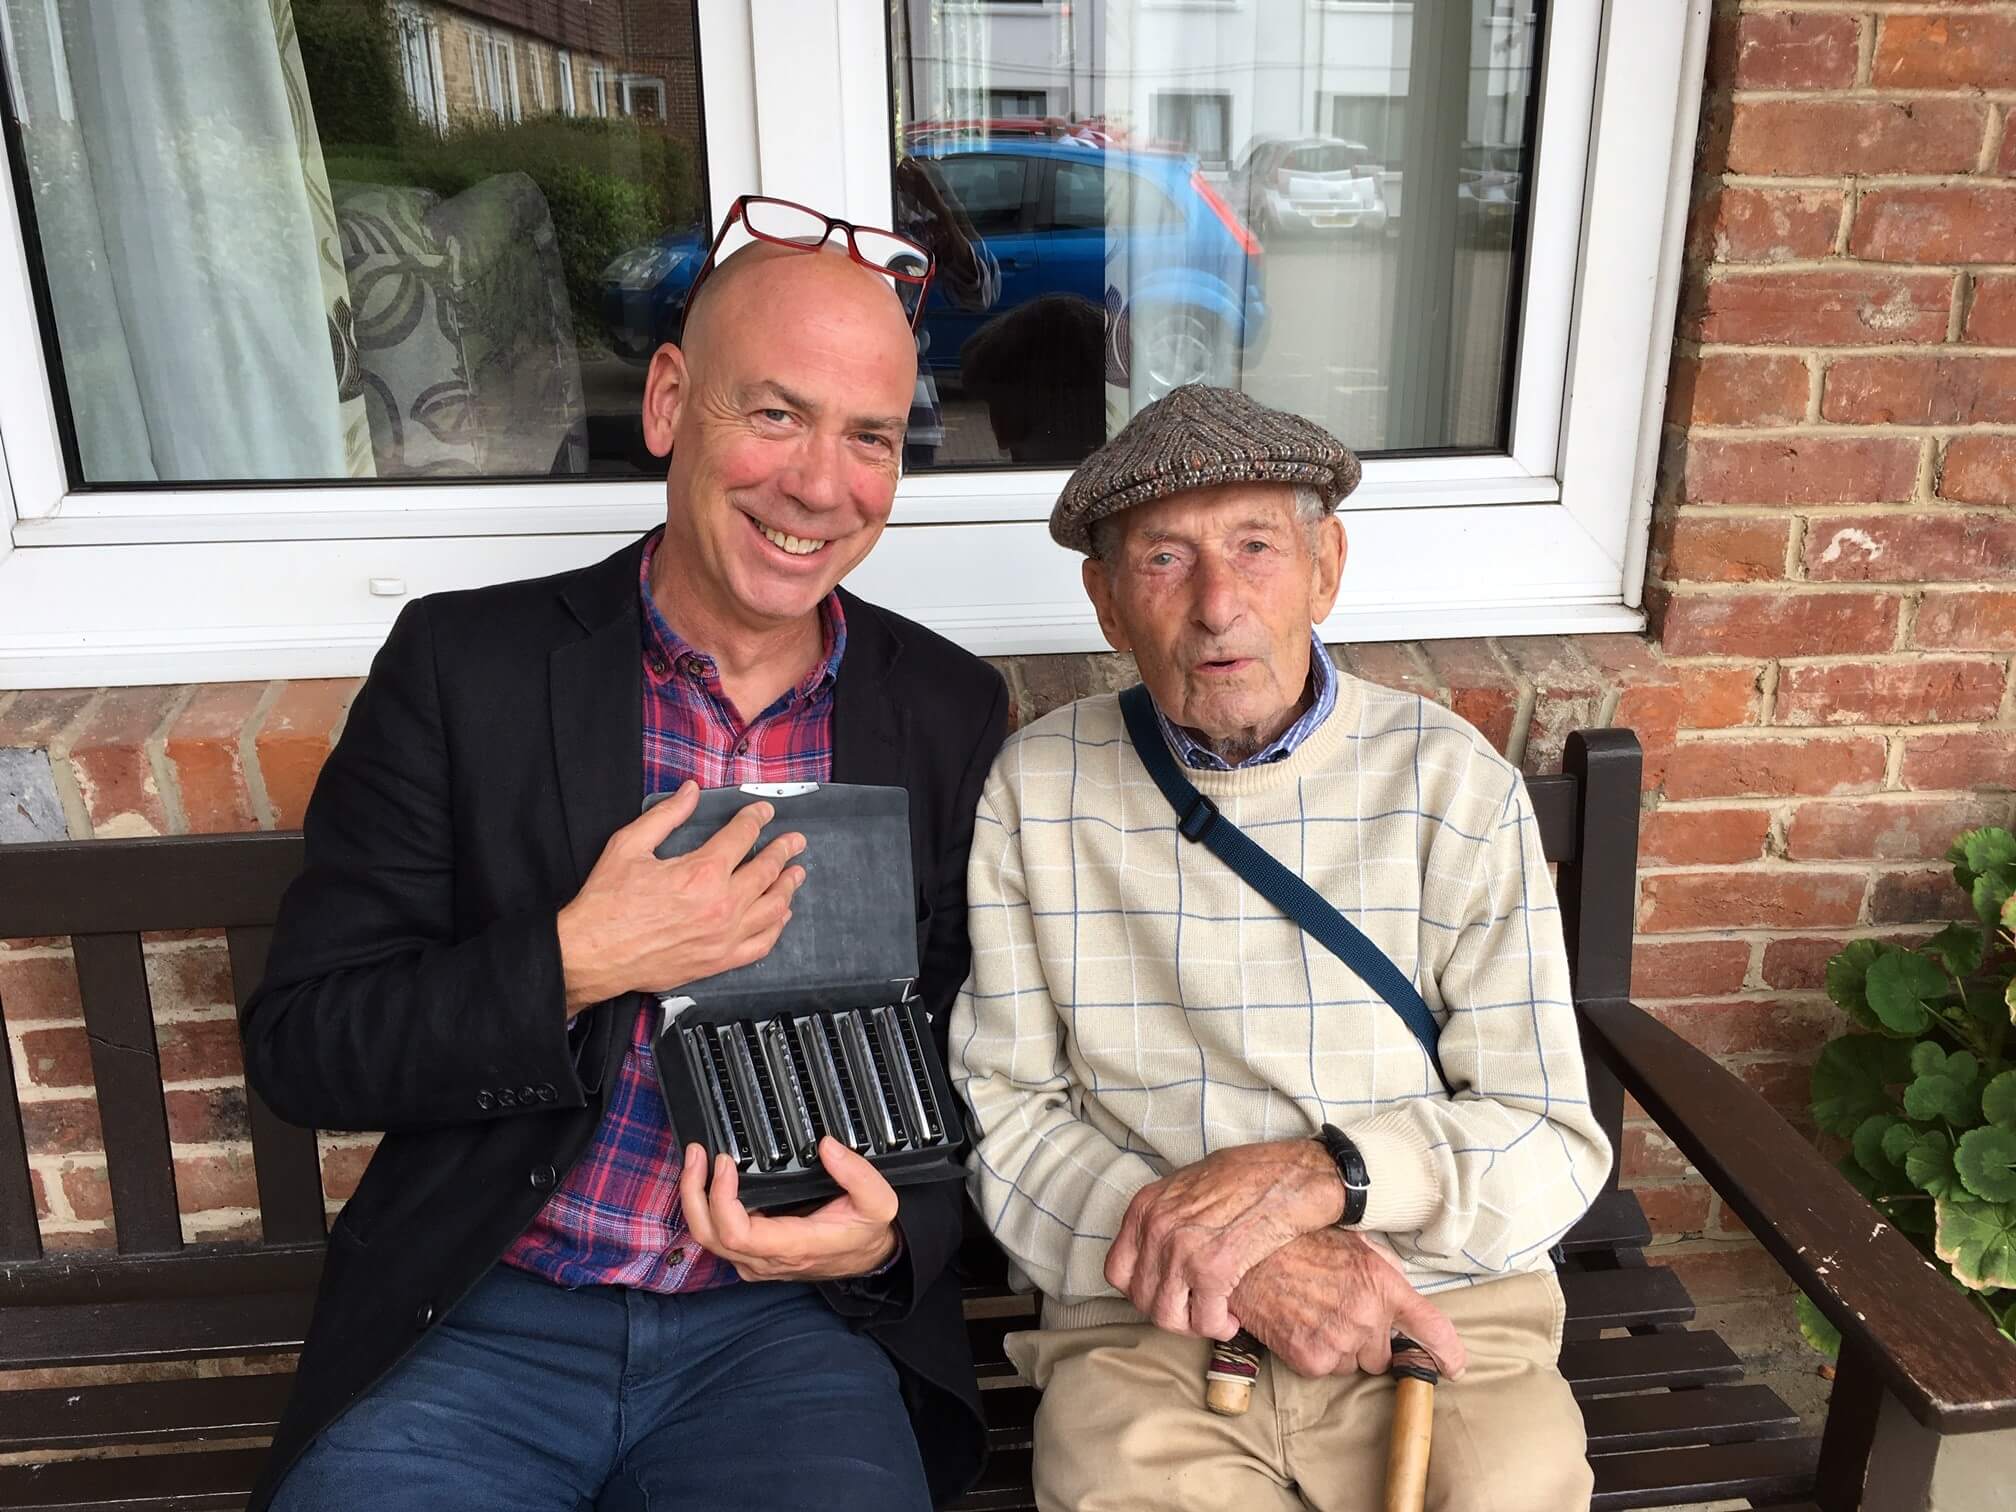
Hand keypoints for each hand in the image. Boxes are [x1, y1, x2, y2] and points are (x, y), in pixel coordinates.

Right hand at [555, 783, 804, 1015]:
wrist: (593, 954)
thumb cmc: (607, 904)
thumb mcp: (630, 845)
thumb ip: (666, 816)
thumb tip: (690, 792)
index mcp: (701, 872)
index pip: (742, 837)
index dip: (755, 819)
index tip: (763, 811)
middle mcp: (721, 905)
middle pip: (766, 871)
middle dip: (784, 850)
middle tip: (795, 841)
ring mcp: (723, 937)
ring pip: (772, 908)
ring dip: (787, 887)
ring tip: (796, 873)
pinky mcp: (718, 961)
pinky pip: (761, 945)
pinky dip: (776, 927)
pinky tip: (781, 916)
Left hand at [678, 1138, 901, 1282]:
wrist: (867, 1258)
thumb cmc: (867, 1232)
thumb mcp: (878, 1202)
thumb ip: (857, 1174)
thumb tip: (826, 1146)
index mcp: (793, 1247)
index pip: (737, 1233)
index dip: (721, 1198)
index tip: (725, 1162)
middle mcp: (767, 1260)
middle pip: (710, 1235)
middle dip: (694, 1193)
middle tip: (698, 1154)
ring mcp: (756, 1262)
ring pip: (708, 1238)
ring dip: (695, 1198)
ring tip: (698, 1161)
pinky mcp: (753, 1257)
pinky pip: (717, 1236)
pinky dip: (707, 1207)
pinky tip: (709, 1181)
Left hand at [1104, 1139, 1347, 1340]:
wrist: (1290, 1175)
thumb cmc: (1249, 1175)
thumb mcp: (1190, 1185)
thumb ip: (1168, 1216)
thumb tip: (1160, 1248)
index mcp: (1145, 1206)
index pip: (1117, 1271)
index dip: (1141, 1292)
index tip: (1167, 1294)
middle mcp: (1155, 1227)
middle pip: (1141, 1298)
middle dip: (1171, 1313)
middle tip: (1197, 1312)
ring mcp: (1181, 1248)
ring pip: (1167, 1316)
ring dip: (1193, 1325)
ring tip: (1215, 1318)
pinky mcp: (1214, 1268)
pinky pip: (1204, 1320)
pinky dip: (1218, 1327)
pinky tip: (1233, 1320)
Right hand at [1229, 1228, 1465, 1379]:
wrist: (1245, 1257)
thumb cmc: (1298, 1242)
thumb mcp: (1351, 1242)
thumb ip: (1383, 1270)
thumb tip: (1401, 1298)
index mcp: (1382, 1282)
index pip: (1432, 1327)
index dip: (1448, 1353)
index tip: (1454, 1367)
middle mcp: (1366, 1315)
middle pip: (1383, 1355)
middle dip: (1366, 1341)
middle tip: (1338, 1312)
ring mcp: (1339, 1340)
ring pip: (1352, 1364)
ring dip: (1339, 1348)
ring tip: (1312, 1313)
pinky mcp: (1311, 1359)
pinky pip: (1326, 1370)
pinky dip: (1314, 1354)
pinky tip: (1298, 1324)